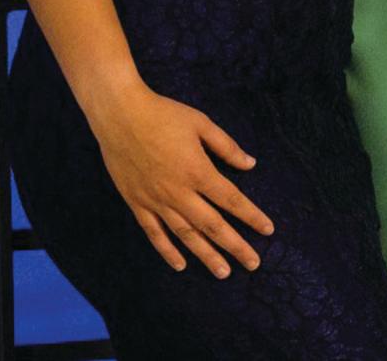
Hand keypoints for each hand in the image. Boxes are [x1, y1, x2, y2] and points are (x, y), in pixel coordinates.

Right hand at [86, 81, 272, 276]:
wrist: (119, 114)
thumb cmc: (163, 114)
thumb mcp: (201, 123)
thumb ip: (226, 146)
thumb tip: (250, 164)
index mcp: (198, 171)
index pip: (231, 200)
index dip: (251, 216)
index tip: (267, 230)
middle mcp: (179, 192)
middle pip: (213, 225)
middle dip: (236, 246)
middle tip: (253, 264)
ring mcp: (156, 200)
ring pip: (186, 235)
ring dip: (206, 255)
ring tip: (223, 272)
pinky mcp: (137, 203)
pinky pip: (154, 233)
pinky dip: (167, 251)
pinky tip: (180, 264)